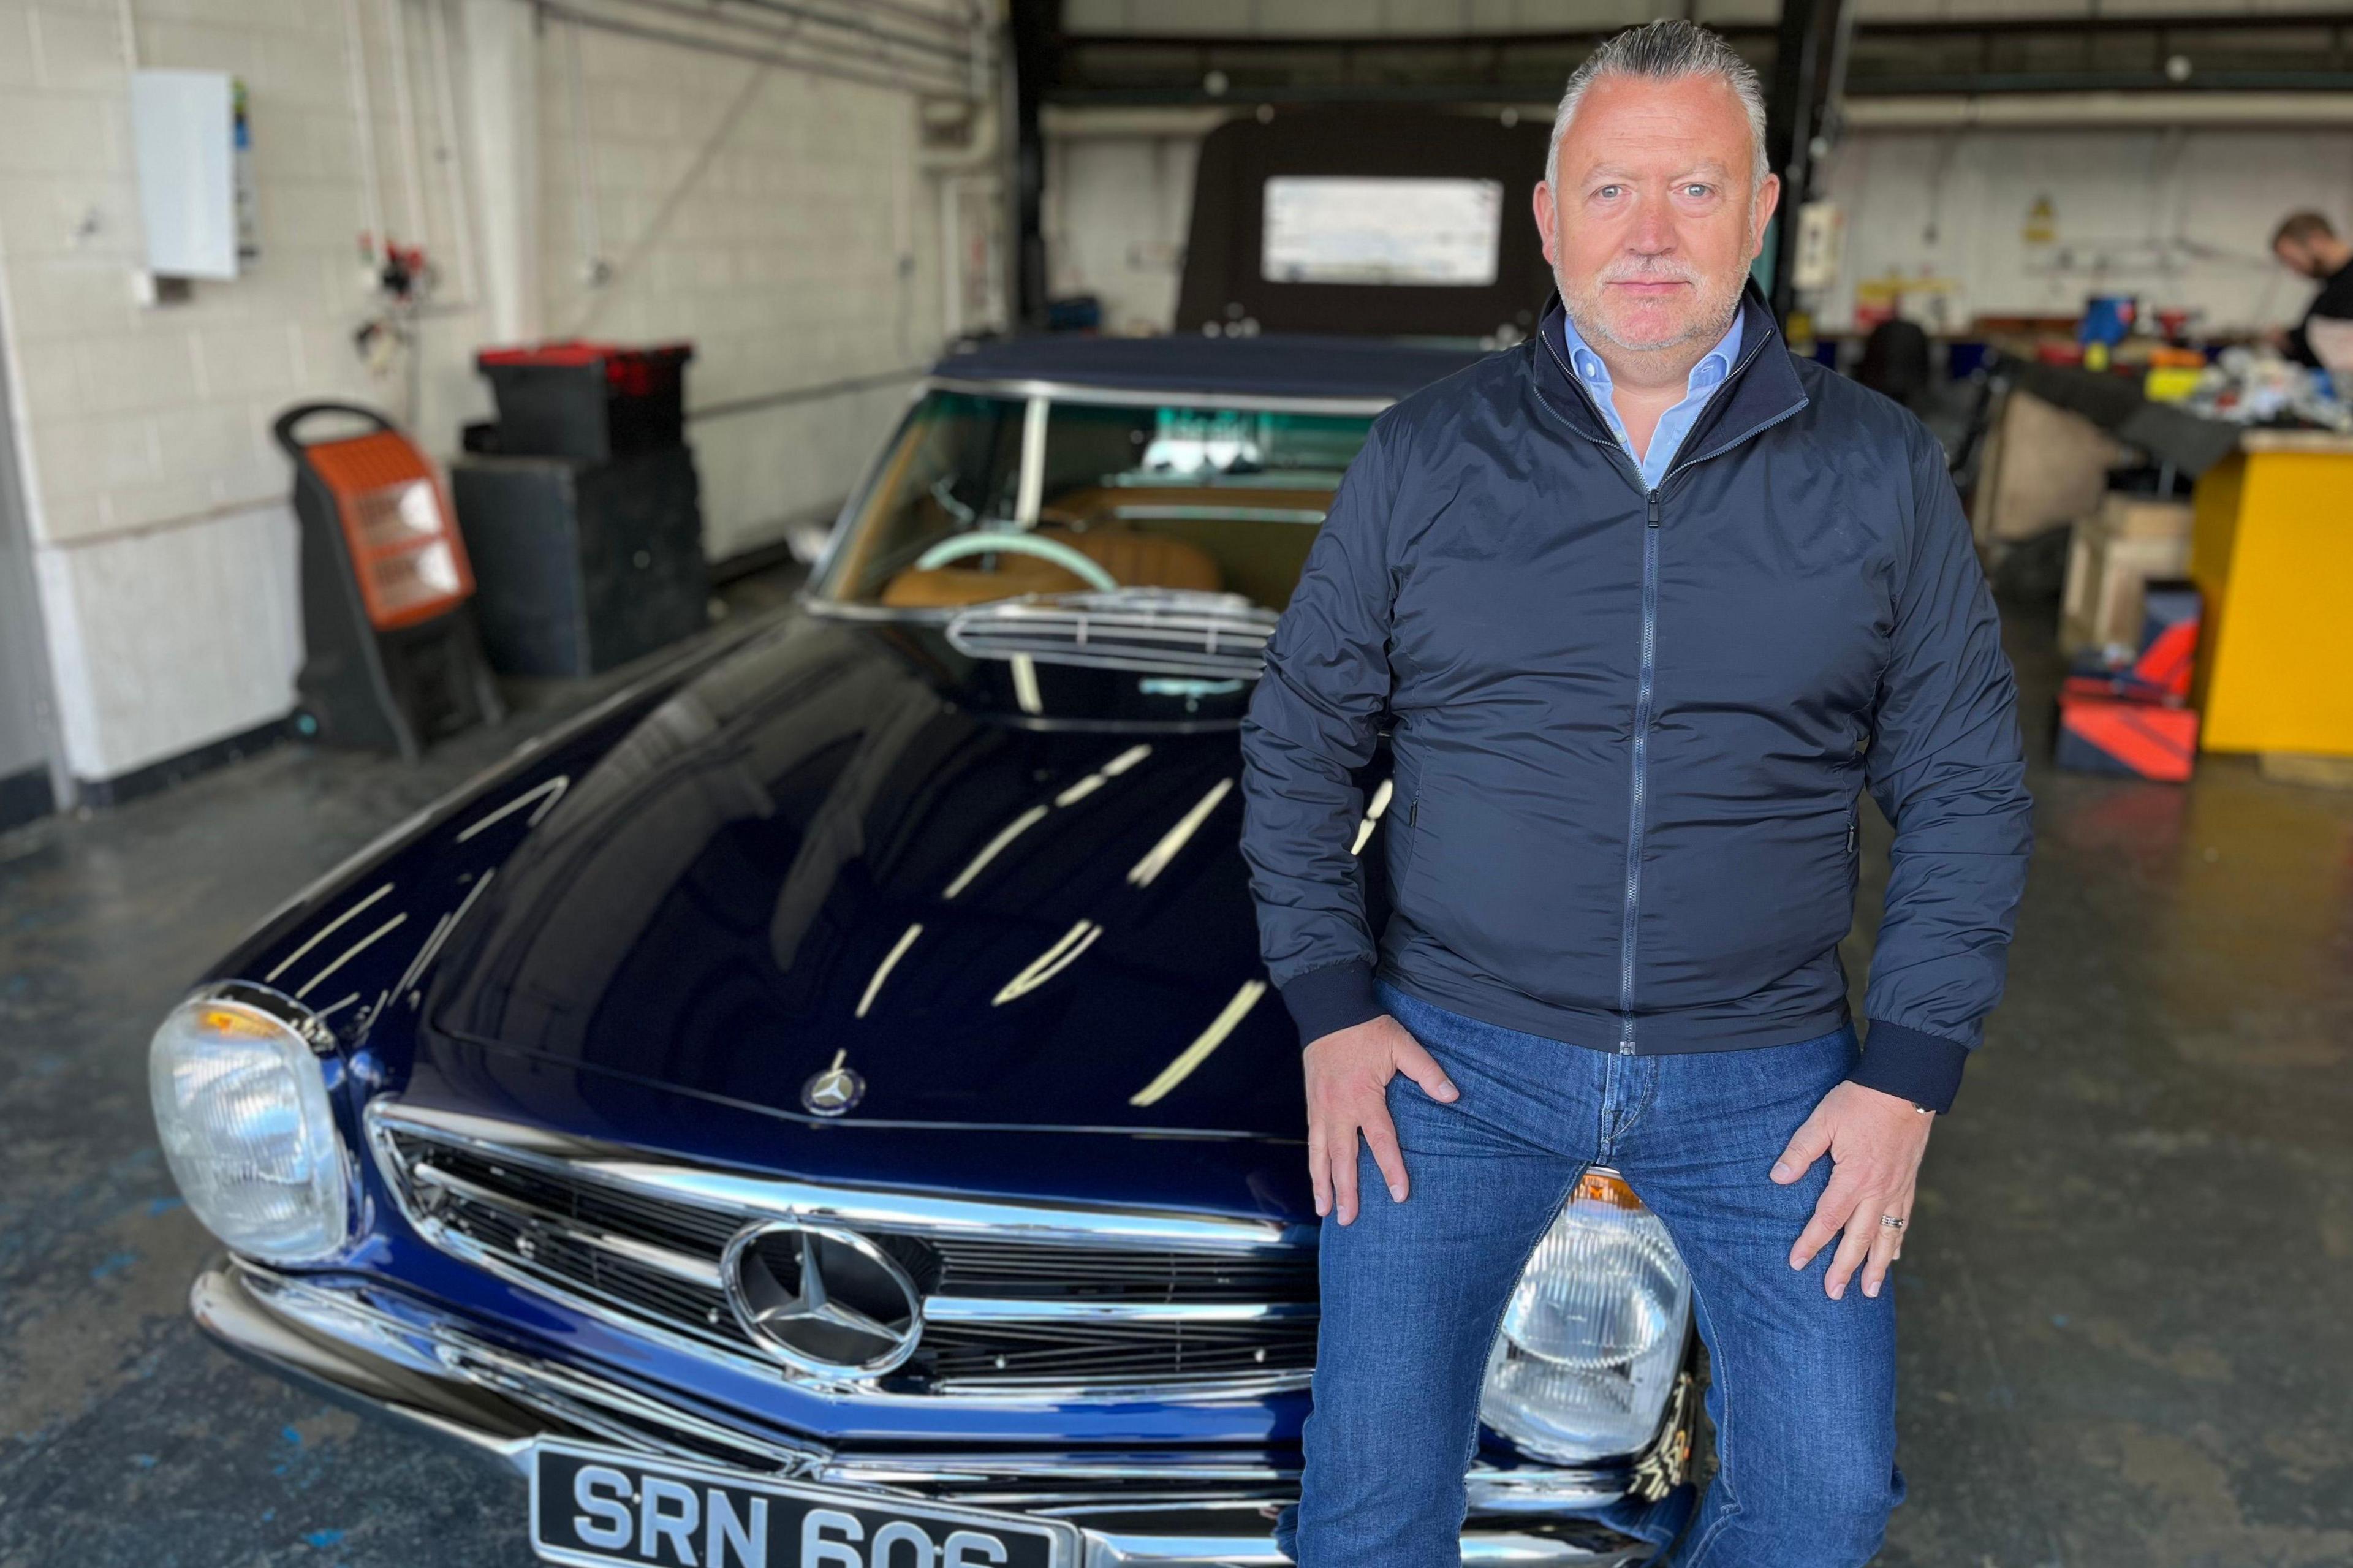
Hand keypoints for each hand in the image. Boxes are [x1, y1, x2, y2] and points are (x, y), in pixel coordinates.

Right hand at [1303, 1015, 1458, 1224]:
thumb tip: (1453, 1096)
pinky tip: (1317, 1180)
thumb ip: (1427, 1072)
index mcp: (1364, 1097)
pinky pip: (1311, 1142)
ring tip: (1325, 1212)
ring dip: (1322, 1185)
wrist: (1328, 1010)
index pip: (1380, 1141)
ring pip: (1319, 1155)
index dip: (1391, 1169)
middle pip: (1342, 1158)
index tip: (1399, 1195)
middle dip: (1346, 1191)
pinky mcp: (1312, 1105)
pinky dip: (1313, 1165)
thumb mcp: (1402, 1045)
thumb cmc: (1367, 1029)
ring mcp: (1321, 1109)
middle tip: (1349, 1220)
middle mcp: (1338, 1109)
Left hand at [1771, 1080, 1933, 1300]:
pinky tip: (1892, 1256)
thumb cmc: (1861, 1101)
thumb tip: (1778, 1178)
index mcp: (1854, 1179)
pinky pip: (1903, 1220)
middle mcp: (1879, 1191)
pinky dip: (1897, 1241)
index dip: (1811, 1243)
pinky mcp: (1908, 1182)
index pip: (1828, 1219)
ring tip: (1869, 1291)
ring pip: (1886, 1236)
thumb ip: (1800, 1151)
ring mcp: (1897, 1189)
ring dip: (1876, 1266)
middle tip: (1833, 1294)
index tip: (1798, 1263)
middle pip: (1859, 1239)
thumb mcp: (1823, 1120)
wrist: (1906, 1087)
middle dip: (1845, 1268)